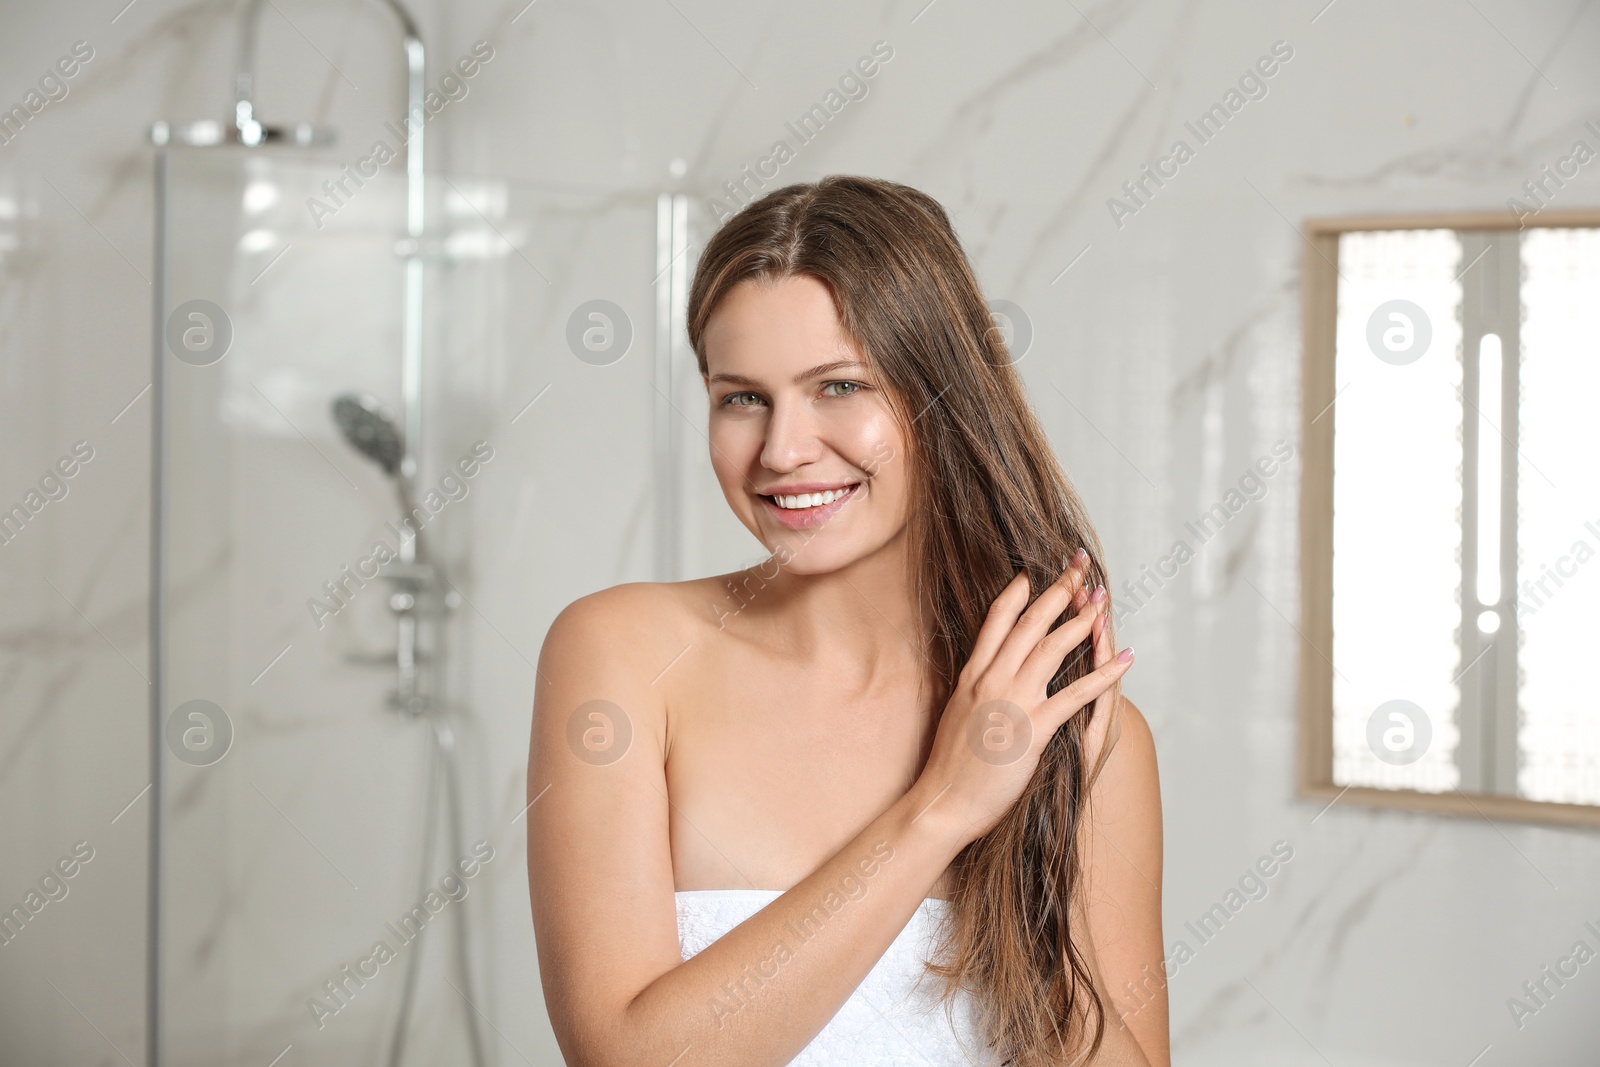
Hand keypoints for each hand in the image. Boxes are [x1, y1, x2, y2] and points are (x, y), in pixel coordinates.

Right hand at [908, 549, 1134, 848]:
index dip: (1017, 593)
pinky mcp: (1034, 729)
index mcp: (972, 674)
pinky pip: (1076, 695)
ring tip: (1102, 601)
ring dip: (1082, 621)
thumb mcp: (955, 711)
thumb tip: (984, 669)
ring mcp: (1013, 701)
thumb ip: (973, 685)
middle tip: (1080, 566)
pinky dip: (1105, 675)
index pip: (996, 620)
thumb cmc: (949, 764)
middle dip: (1058, 590)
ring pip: (1053, 648)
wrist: (943, 800)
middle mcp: (992, 679)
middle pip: (1030, 623)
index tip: (1034, 573)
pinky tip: (1125, 660)